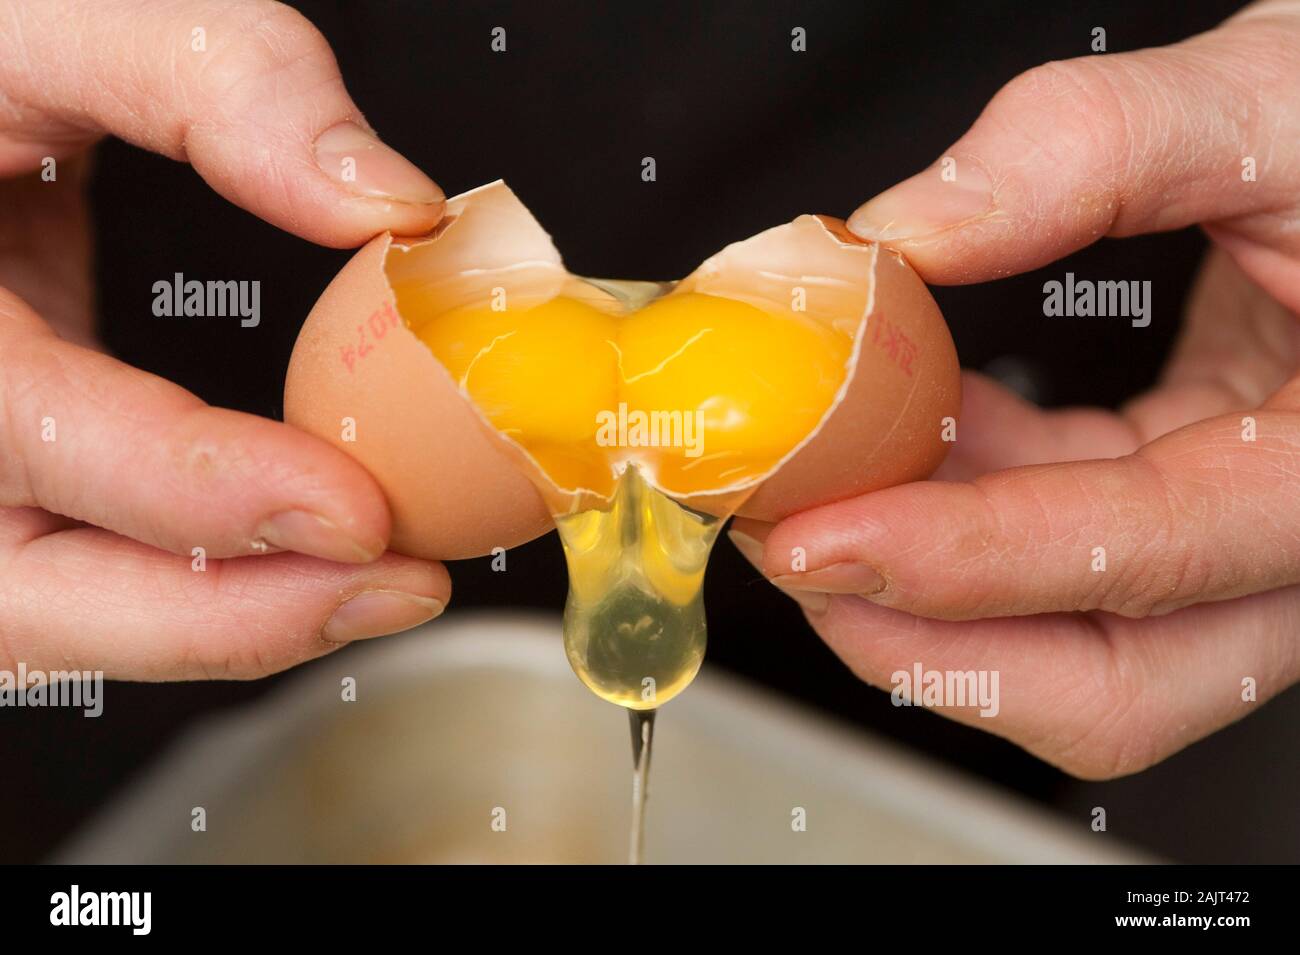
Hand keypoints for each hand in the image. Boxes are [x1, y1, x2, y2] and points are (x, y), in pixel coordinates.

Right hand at [0, 0, 449, 679]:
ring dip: (227, 622)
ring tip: (376, 585)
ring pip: (57, 615)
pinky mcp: (0, 480)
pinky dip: (202, 591)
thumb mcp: (61, 20)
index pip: (29, 434)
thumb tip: (392, 206)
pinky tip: (305, 562)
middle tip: (391, 586)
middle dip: (222, 616)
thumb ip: (224, 82)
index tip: (355, 510)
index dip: (197, 491)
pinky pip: (83, 576)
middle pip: (30, 595)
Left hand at [732, 0, 1299, 778]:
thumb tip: (913, 232)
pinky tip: (899, 447)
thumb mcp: (1279, 100)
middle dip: (930, 637)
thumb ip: (1101, 144)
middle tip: (797, 554)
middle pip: (1113, 684)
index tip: (822, 537)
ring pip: (1075, 642)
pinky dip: (963, 517)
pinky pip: (1064, 554)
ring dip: (925, 586)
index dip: (969, 561)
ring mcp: (1241, 537)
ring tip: (816, 496)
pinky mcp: (1189, 507)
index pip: (1147, 555)